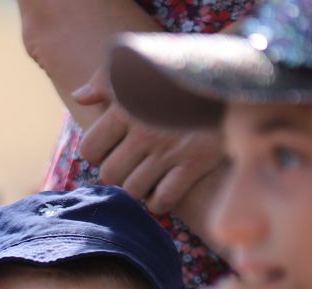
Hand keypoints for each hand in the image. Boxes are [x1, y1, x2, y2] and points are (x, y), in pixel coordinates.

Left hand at [74, 69, 225, 215]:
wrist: (231, 74)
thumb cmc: (178, 71)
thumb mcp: (139, 64)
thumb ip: (105, 80)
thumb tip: (80, 97)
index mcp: (126, 106)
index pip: (89, 149)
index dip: (97, 154)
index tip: (110, 149)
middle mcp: (144, 130)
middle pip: (109, 175)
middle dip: (117, 173)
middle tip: (131, 164)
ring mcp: (170, 149)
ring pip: (133, 190)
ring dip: (138, 188)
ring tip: (147, 176)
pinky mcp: (195, 163)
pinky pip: (163, 200)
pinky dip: (160, 202)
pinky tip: (164, 189)